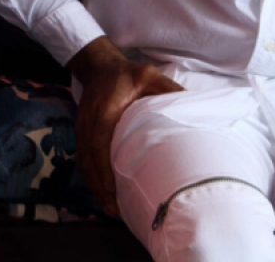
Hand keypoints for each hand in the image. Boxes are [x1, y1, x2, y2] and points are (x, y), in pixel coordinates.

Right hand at [66, 37, 183, 217]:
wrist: (98, 65)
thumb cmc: (126, 74)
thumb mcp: (150, 76)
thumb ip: (169, 90)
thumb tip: (193, 107)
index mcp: (105, 112)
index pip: (99, 144)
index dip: (104, 169)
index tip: (113, 189)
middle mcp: (89, 123)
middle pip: (89, 161)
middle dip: (100, 187)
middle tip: (115, 210)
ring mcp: (82, 129)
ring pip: (84, 163)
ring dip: (95, 186)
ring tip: (110, 208)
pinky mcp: (81, 133)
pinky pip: (84, 159)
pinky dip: (92, 178)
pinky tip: (103, 190)